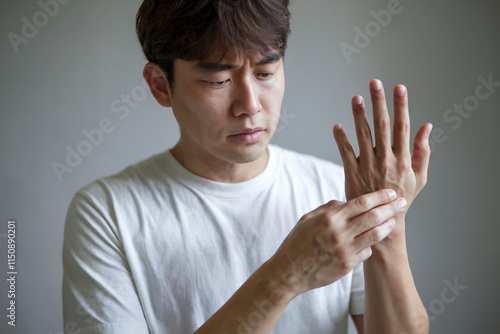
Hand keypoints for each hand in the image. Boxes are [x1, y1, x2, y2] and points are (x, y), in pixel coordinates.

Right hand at [269, 189, 406, 298]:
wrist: (289, 271)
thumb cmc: (297, 242)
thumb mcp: (308, 218)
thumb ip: (329, 208)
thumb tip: (347, 202)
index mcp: (329, 218)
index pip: (361, 202)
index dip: (379, 196)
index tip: (391, 193)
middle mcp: (339, 233)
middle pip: (373, 217)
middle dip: (390, 208)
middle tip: (401, 203)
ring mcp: (344, 251)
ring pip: (375, 235)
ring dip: (388, 226)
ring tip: (394, 220)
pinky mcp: (347, 265)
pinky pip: (367, 251)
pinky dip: (371, 244)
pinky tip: (373, 239)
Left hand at [333, 79, 431, 212]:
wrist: (382, 221)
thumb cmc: (403, 197)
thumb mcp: (419, 176)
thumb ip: (422, 151)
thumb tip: (426, 126)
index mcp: (403, 159)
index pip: (403, 127)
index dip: (401, 106)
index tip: (399, 88)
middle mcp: (386, 160)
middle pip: (382, 126)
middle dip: (379, 103)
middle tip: (374, 83)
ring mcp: (368, 166)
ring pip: (363, 136)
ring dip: (359, 115)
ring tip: (356, 97)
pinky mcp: (352, 173)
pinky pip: (345, 153)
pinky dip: (341, 140)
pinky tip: (337, 126)